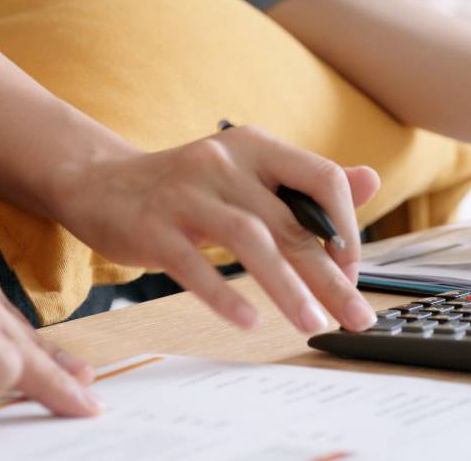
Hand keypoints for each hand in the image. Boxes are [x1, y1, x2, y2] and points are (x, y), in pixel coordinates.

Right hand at [45, 125, 380, 333]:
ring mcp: (185, 193)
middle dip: (330, 276)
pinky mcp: (152, 227)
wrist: (99, 183)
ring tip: (312, 323)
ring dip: (287, 288)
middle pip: (291, 223)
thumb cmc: (186, 186)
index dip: (346, 226)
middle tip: (357, 316)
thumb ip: (305, 183)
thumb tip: (371, 180)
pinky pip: (193, 265)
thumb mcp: (247, 172)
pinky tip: (249, 320)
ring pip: (250, 241)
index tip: (351, 269)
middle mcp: (224, 160)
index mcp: (255, 146)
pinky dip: (223, 294)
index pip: (321, 178)